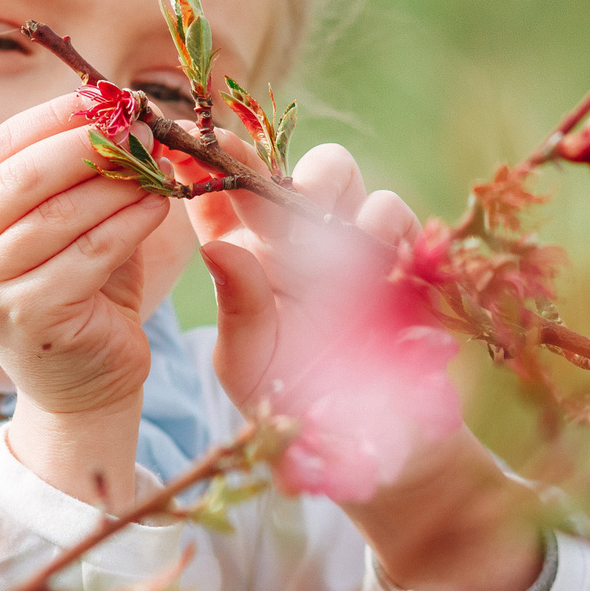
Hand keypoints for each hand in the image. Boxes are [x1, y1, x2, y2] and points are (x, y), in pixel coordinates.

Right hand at [0, 92, 169, 506]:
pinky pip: (91, 252)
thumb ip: (71, 174)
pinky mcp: (28, 317)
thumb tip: (113, 105)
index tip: (104, 95)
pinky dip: (131, 221)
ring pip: (60, 214)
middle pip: (22, 177)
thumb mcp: (61, 224)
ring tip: (159, 162)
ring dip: (117, 180)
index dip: (51, 118)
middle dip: (86, 142)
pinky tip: (161, 204)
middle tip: (138, 123)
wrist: (81, 386)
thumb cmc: (75, 291)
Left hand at [180, 142, 416, 419]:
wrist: (370, 443)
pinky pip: (389, 210)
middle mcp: (289, 236)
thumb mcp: (249, 365)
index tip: (194, 147)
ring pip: (336, 169)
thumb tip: (220, 249)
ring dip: (328, 193)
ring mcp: (343, 237)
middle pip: (277, 166)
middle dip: (274, 168)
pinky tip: (375, 265)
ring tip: (328, 245)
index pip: (217, 196)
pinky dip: (381, 225)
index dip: (206, 166)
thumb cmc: (291, 401)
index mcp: (241, 255)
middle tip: (275, 200)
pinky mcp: (395, 251)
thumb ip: (237, 310)